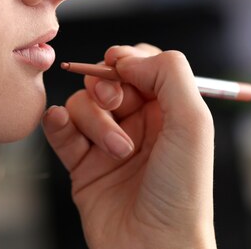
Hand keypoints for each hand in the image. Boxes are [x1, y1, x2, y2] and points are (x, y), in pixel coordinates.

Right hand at [42, 44, 216, 248]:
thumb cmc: (182, 190)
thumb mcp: (193, 123)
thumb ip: (169, 75)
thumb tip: (127, 59)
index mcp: (169, 110)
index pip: (143, 65)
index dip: (128, 59)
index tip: (120, 65)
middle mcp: (140, 123)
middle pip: (109, 79)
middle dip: (107, 84)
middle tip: (116, 102)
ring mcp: (108, 143)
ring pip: (84, 104)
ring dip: (95, 120)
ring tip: (117, 152)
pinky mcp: (82, 165)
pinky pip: (61, 130)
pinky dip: (57, 122)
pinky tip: (60, 123)